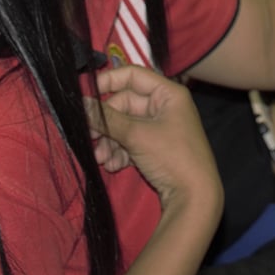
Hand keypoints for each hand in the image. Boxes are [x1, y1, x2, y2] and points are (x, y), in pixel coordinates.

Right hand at [92, 65, 222, 212]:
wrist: (193, 198)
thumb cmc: (173, 157)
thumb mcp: (137, 135)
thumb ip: (107, 118)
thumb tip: (80, 104)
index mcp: (168, 94)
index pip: (132, 75)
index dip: (107, 82)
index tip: (85, 95)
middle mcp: (165, 107)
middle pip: (124, 104)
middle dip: (105, 124)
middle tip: (88, 136)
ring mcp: (160, 128)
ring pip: (124, 126)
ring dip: (109, 141)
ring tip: (101, 159)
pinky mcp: (155, 147)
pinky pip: (130, 142)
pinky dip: (119, 152)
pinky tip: (113, 166)